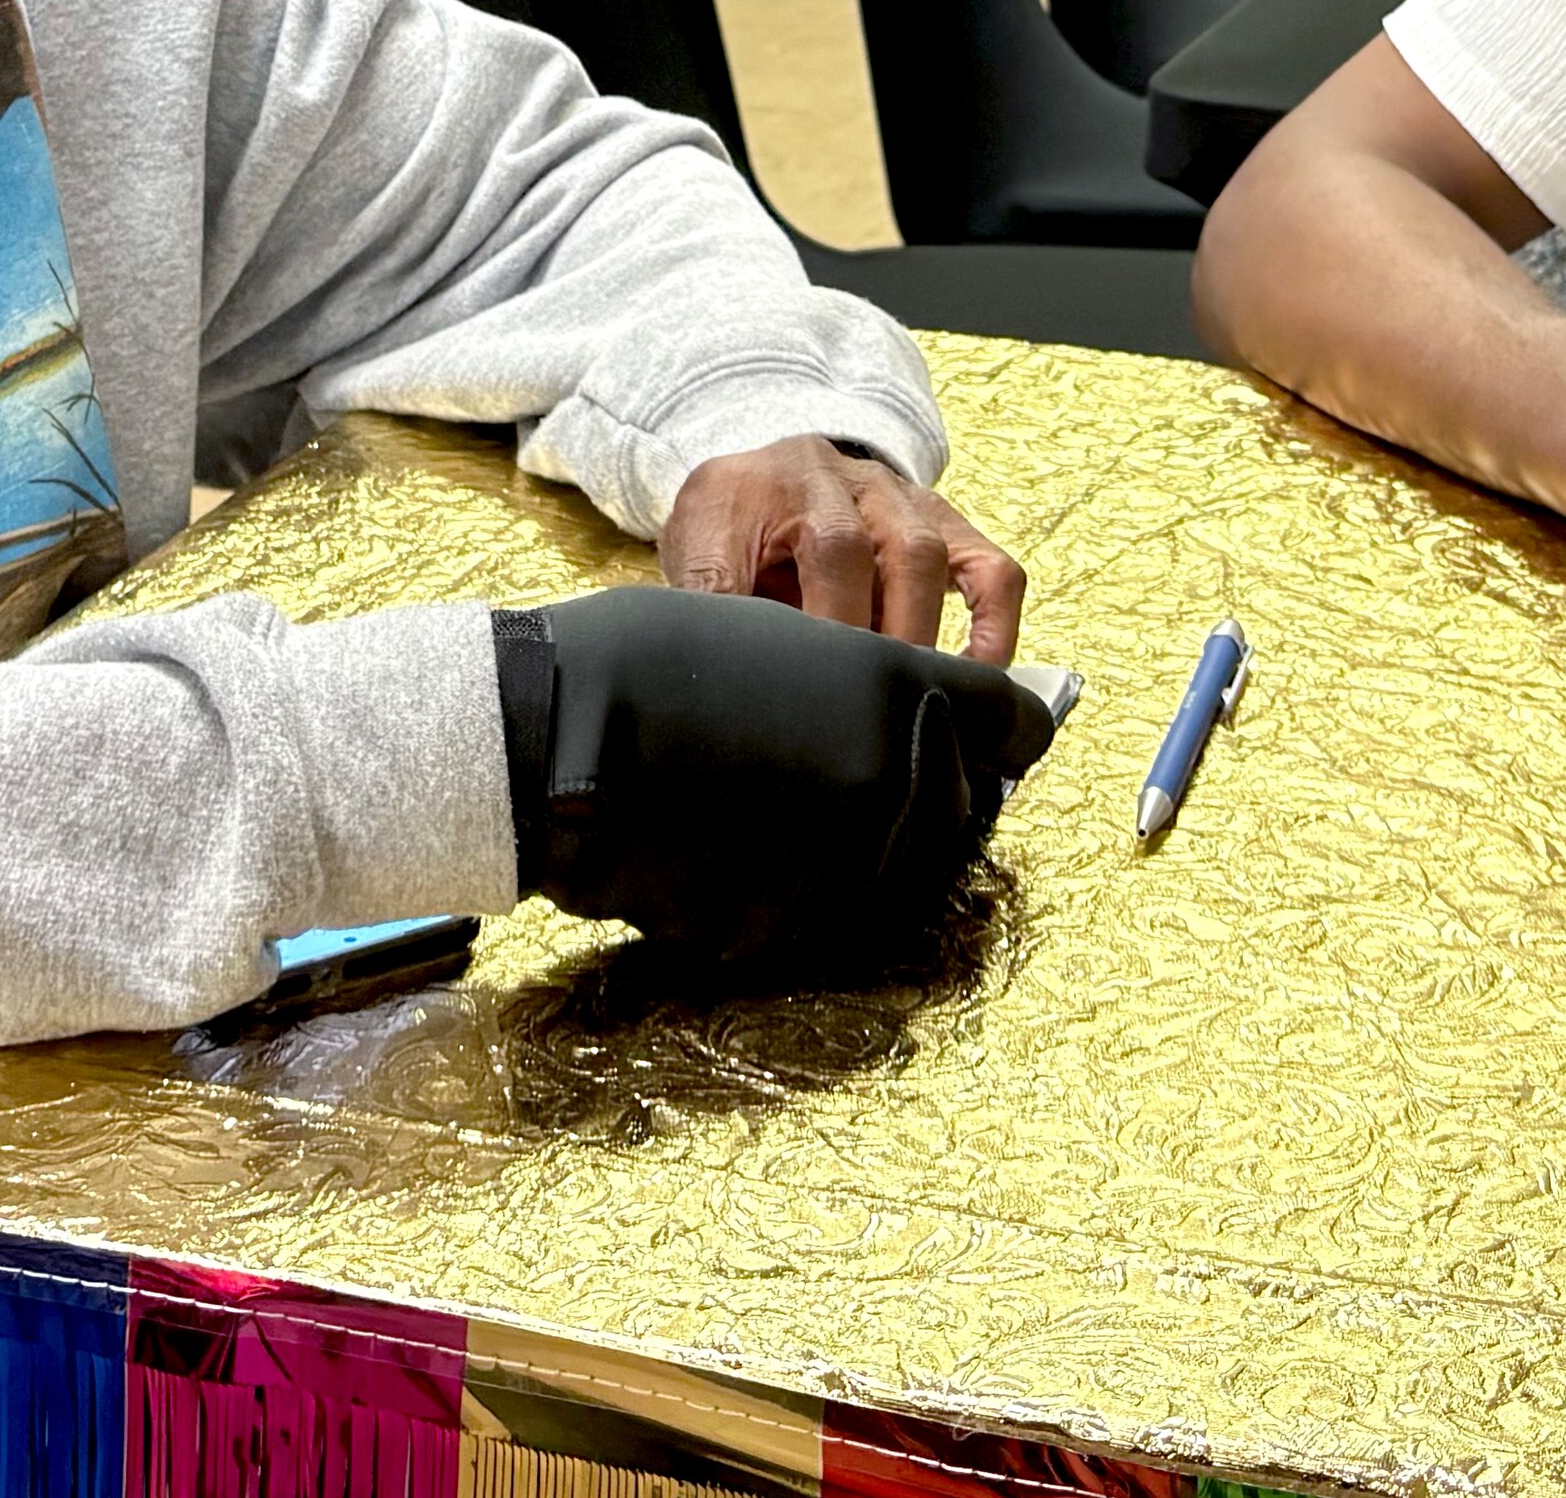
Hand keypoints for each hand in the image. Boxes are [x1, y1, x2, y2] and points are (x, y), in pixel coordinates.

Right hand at [504, 589, 1064, 964]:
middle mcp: (893, 780)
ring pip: (895, 871)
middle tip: (881, 776)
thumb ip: (872, 683)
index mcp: (901, 692)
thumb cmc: (655, 661)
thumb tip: (921, 727)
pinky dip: (799, 890)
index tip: (997, 739)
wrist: (552, 735)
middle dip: (937, 792)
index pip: (1012, 726)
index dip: (1005, 730)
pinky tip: (748, 850)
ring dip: (868, 848)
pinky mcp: (785, 928)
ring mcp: (843, 864)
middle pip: (960, 809)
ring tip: (802, 812)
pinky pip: (820, 914)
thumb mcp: (785, 638)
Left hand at [658, 435, 1025, 663]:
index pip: (827, 546)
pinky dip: (995, 621)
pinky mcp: (942, 526)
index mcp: (779, 483)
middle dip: (880, 635)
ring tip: (909, 697)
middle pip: (887, 549)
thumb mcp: (695, 553)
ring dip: (924, 633)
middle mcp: (846, 481)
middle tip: (864, 704)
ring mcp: (901, 499)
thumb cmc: (727, 531)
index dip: (830, 620)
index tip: (817, 682)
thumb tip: (715, 671)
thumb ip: (708, 601)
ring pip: (932, 554)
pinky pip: (990, 568)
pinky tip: (980, 673)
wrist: (756, 479)